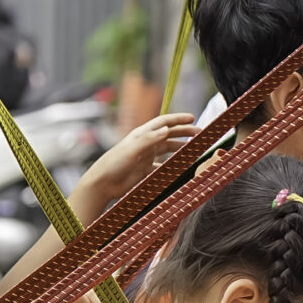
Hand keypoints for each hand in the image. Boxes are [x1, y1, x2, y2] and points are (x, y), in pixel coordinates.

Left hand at [71, 112, 196, 223]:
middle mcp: (144, 144)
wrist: (102, 184)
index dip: (177, 119)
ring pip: (167, 150)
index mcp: (141, 135)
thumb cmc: (113, 164)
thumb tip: (167, 129)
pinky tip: (180, 168)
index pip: (162, 123)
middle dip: (184, 133)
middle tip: (200, 134)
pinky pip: (162, 166)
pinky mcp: (144, 170)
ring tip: (193, 150)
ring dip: (180, 149)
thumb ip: (149, 139)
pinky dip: (172, 166)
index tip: (192, 117)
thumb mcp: (132, 149)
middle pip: (168, 135)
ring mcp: (145, 157)